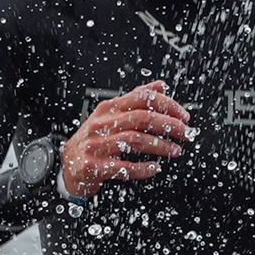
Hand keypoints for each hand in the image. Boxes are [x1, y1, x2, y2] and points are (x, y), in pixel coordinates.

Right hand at [61, 81, 191, 199]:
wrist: (69, 165)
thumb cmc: (94, 139)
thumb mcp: (111, 115)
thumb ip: (135, 99)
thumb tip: (160, 86)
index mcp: (108, 108)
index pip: (141, 98)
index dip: (166, 105)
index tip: (183, 116)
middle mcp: (101, 124)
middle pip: (141, 118)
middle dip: (168, 125)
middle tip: (185, 133)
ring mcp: (96, 145)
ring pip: (135, 140)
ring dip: (160, 146)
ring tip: (175, 151)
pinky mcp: (94, 166)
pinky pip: (124, 167)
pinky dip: (143, 169)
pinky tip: (154, 168)